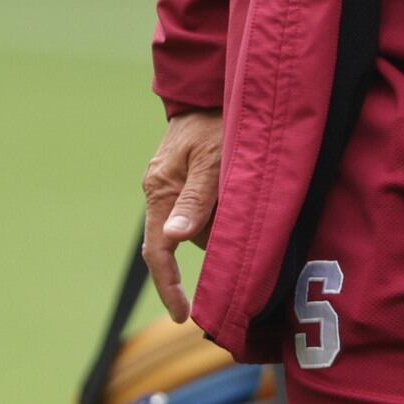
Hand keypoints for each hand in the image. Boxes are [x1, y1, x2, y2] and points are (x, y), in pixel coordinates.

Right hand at [139, 110, 226, 320]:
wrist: (211, 87)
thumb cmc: (219, 120)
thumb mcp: (215, 160)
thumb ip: (196, 200)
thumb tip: (173, 240)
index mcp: (160, 189)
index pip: (158, 251)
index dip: (170, 287)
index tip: (183, 316)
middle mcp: (159, 191)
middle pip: (173, 245)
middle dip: (196, 263)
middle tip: (222, 276)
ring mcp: (169, 186)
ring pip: (192, 229)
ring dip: (216, 232)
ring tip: (244, 216)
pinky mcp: (183, 180)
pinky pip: (198, 211)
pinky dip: (218, 216)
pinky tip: (238, 202)